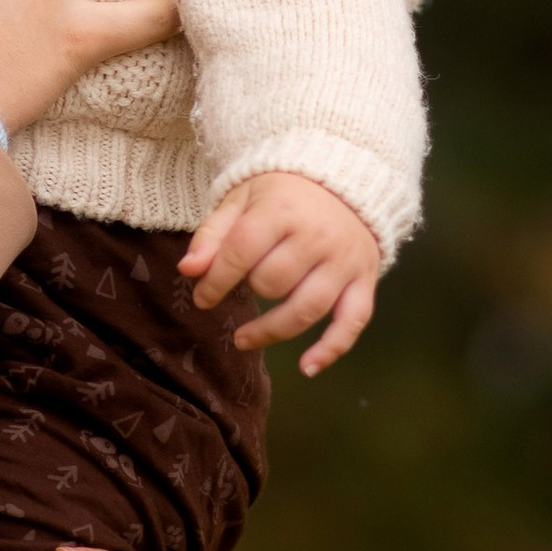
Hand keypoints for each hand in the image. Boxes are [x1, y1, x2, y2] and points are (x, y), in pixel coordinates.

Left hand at [182, 170, 383, 373]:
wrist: (345, 183)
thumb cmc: (284, 195)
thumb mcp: (243, 200)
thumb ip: (213, 234)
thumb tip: (188, 270)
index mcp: (283, 209)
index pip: (242, 251)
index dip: (216, 281)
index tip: (202, 298)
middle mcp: (318, 236)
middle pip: (274, 281)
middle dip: (250, 290)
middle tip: (241, 287)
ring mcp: (344, 261)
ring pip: (307, 308)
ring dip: (271, 331)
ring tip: (243, 339)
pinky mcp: (364, 280)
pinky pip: (353, 322)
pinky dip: (331, 349)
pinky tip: (307, 368)